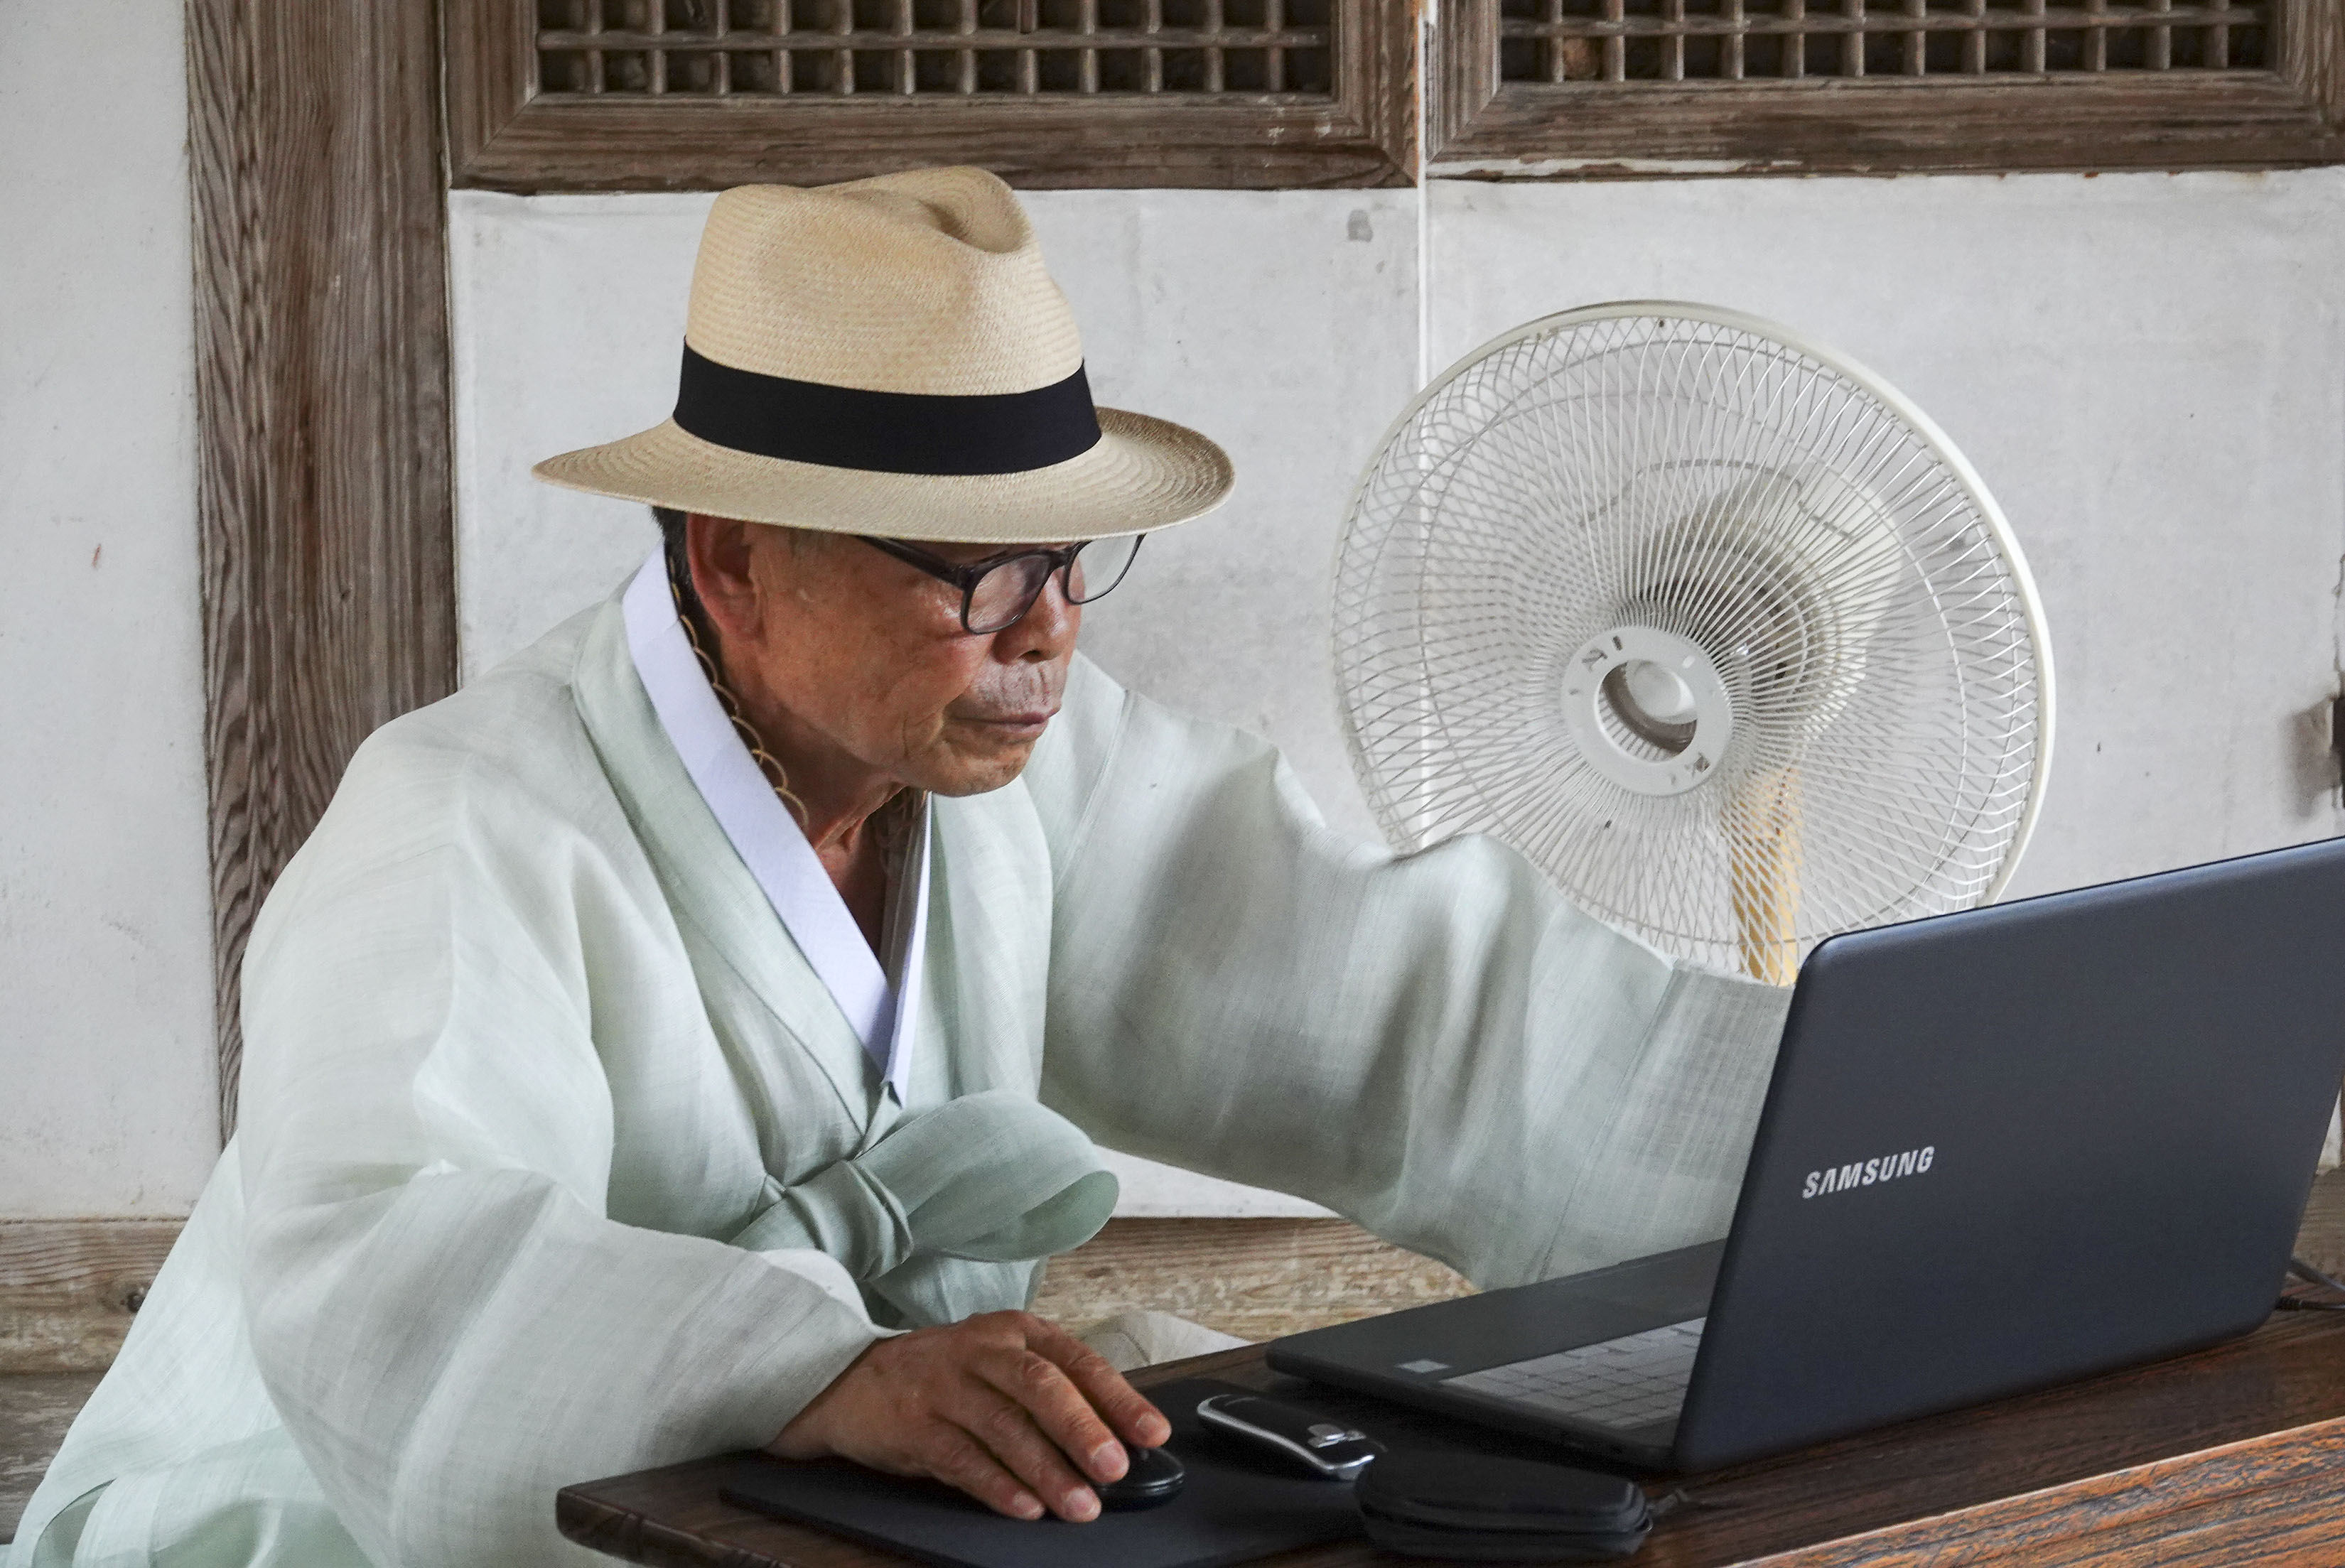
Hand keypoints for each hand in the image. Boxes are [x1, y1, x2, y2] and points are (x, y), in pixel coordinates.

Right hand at [771, 1310, 1171, 1522]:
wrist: (848, 1379)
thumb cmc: (943, 1376)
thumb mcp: (997, 1365)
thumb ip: (1049, 1393)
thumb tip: (1115, 1438)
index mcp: (1013, 1331)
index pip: (1076, 1360)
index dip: (1117, 1397)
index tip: (1150, 1432)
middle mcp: (981, 1351)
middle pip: (1040, 1386)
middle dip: (1082, 1429)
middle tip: (1114, 1468)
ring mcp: (943, 1386)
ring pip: (1004, 1426)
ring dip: (1047, 1470)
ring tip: (1079, 1505)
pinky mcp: (912, 1425)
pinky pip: (960, 1458)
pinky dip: (996, 1485)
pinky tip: (1024, 1506)